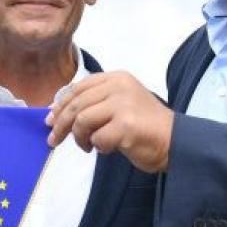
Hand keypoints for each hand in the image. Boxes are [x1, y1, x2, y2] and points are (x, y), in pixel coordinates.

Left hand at [46, 71, 173, 172]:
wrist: (175, 141)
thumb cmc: (144, 125)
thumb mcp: (119, 103)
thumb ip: (93, 102)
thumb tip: (55, 111)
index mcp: (117, 77)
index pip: (78, 87)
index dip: (61, 103)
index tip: (50, 118)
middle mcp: (119, 86)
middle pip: (76, 104)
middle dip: (61, 124)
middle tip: (54, 139)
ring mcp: (123, 105)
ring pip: (82, 121)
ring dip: (80, 138)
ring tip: (87, 146)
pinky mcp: (126, 125)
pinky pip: (97, 138)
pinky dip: (98, 146)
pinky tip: (108, 148)